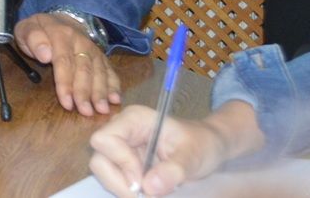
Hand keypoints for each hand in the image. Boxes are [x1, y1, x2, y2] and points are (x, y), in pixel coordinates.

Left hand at [14, 12, 119, 115]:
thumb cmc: (38, 31)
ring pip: (99, 71)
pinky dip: (114, 85)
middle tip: (86, 112)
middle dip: (85, 92)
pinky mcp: (101, 57)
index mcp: (60, 34)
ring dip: (101, 92)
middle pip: (84, 69)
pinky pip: (110, 70)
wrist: (59, 21)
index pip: (64, 61)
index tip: (66, 102)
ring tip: (102, 109)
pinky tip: (116, 99)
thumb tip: (44, 55)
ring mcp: (93, 49)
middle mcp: (80, 41)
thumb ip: (32, 38)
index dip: (65, 83)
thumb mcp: (26, 29)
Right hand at [89, 103, 246, 196]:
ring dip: (122, 187)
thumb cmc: (203, 143)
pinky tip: (147, 192)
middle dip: (118, 180)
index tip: (142, 182)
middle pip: (99, 157)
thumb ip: (174, 169)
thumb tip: (149, 187)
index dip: (120, 162)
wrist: (209, 147)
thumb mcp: (194, 155)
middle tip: (144, 195)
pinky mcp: (124, 163)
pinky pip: (114, 179)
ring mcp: (121, 148)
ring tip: (148, 194)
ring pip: (102, 170)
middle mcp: (121, 131)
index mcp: (134, 119)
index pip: (105, 139)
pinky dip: (126, 190)